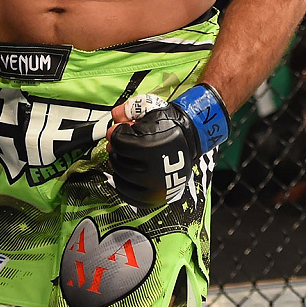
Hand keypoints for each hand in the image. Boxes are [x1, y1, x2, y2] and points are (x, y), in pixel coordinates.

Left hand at [107, 85, 228, 208]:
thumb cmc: (170, 125)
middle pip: (118, 161)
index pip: (118, 142)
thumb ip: (129, 110)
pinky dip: (122, 186)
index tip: (120, 130)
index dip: (116, 133)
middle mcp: (154, 170)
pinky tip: (123, 176)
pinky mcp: (155, 198)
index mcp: (151, 147)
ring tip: (123, 158)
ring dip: (117, 168)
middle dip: (116, 150)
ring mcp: (155, 187)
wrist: (190, 139)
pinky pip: (129, 197)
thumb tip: (115, 117)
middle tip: (120, 144)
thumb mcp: (150, 109)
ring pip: (121, 180)